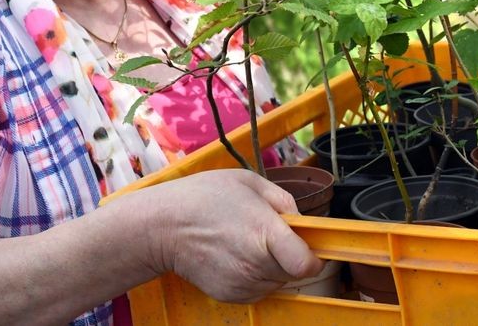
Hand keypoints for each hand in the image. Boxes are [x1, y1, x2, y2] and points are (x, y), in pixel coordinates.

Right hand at [140, 169, 323, 302]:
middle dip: (290, 255)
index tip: (310, 245)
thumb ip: (283, 200)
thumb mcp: (249, 182)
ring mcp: (242, 283)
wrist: (162, 226)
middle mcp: (255, 264)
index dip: (314, 256)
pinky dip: (255, 276)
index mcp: (265, 233)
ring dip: (272, 266)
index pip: (307, 264)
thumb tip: (301, 221)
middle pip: (294, 272)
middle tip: (269, 234)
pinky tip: (236, 255)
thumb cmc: (203, 198)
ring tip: (246, 242)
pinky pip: (258, 289)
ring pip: (277, 281)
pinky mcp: (230, 295)